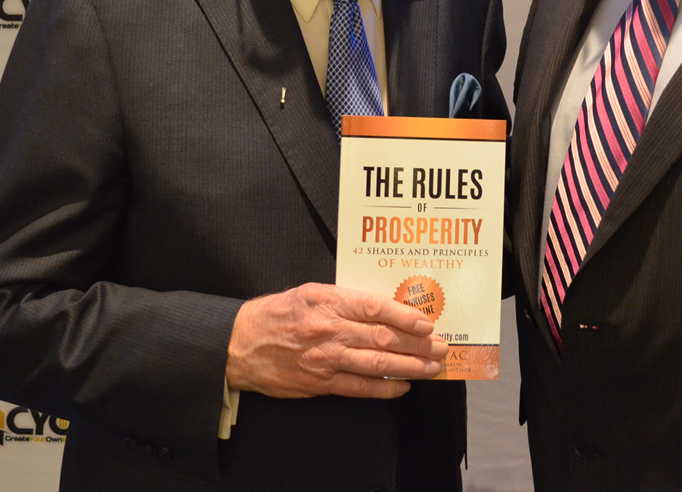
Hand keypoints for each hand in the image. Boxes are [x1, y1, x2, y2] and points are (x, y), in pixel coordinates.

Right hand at [225, 283, 447, 398]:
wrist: (241, 344)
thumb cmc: (278, 313)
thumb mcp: (310, 292)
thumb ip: (345, 299)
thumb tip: (385, 308)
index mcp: (327, 301)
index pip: (374, 308)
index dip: (404, 316)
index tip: (427, 322)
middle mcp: (328, 330)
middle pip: (382, 337)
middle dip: (417, 344)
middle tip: (441, 347)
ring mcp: (325, 358)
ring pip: (376, 363)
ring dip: (409, 367)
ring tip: (432, 368)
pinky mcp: (319, 383)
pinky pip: (359, 387)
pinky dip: (384, 388)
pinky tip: (402, 386)